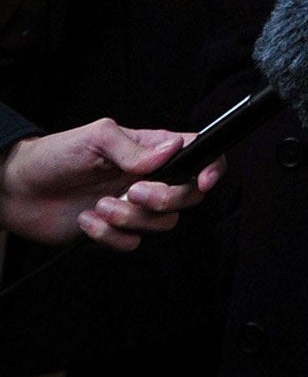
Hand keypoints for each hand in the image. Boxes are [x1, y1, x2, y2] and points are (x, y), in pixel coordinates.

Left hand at [0, 120, 220, 248]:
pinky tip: (86, 220)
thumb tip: (172, 150)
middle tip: (132, 191)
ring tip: (99, 206)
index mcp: (153, 150)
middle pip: (188, 196)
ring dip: (129, 218)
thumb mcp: (96, 138)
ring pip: (161, 224)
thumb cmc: (55, 155)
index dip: (212, 168)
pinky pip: (131, 243)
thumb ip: (134, 148)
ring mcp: (134, 207)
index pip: (200, 154)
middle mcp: (150, 179)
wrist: (17, 190)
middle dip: (164, 199)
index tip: (202, 181)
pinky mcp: (114, 231)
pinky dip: (108, 236)